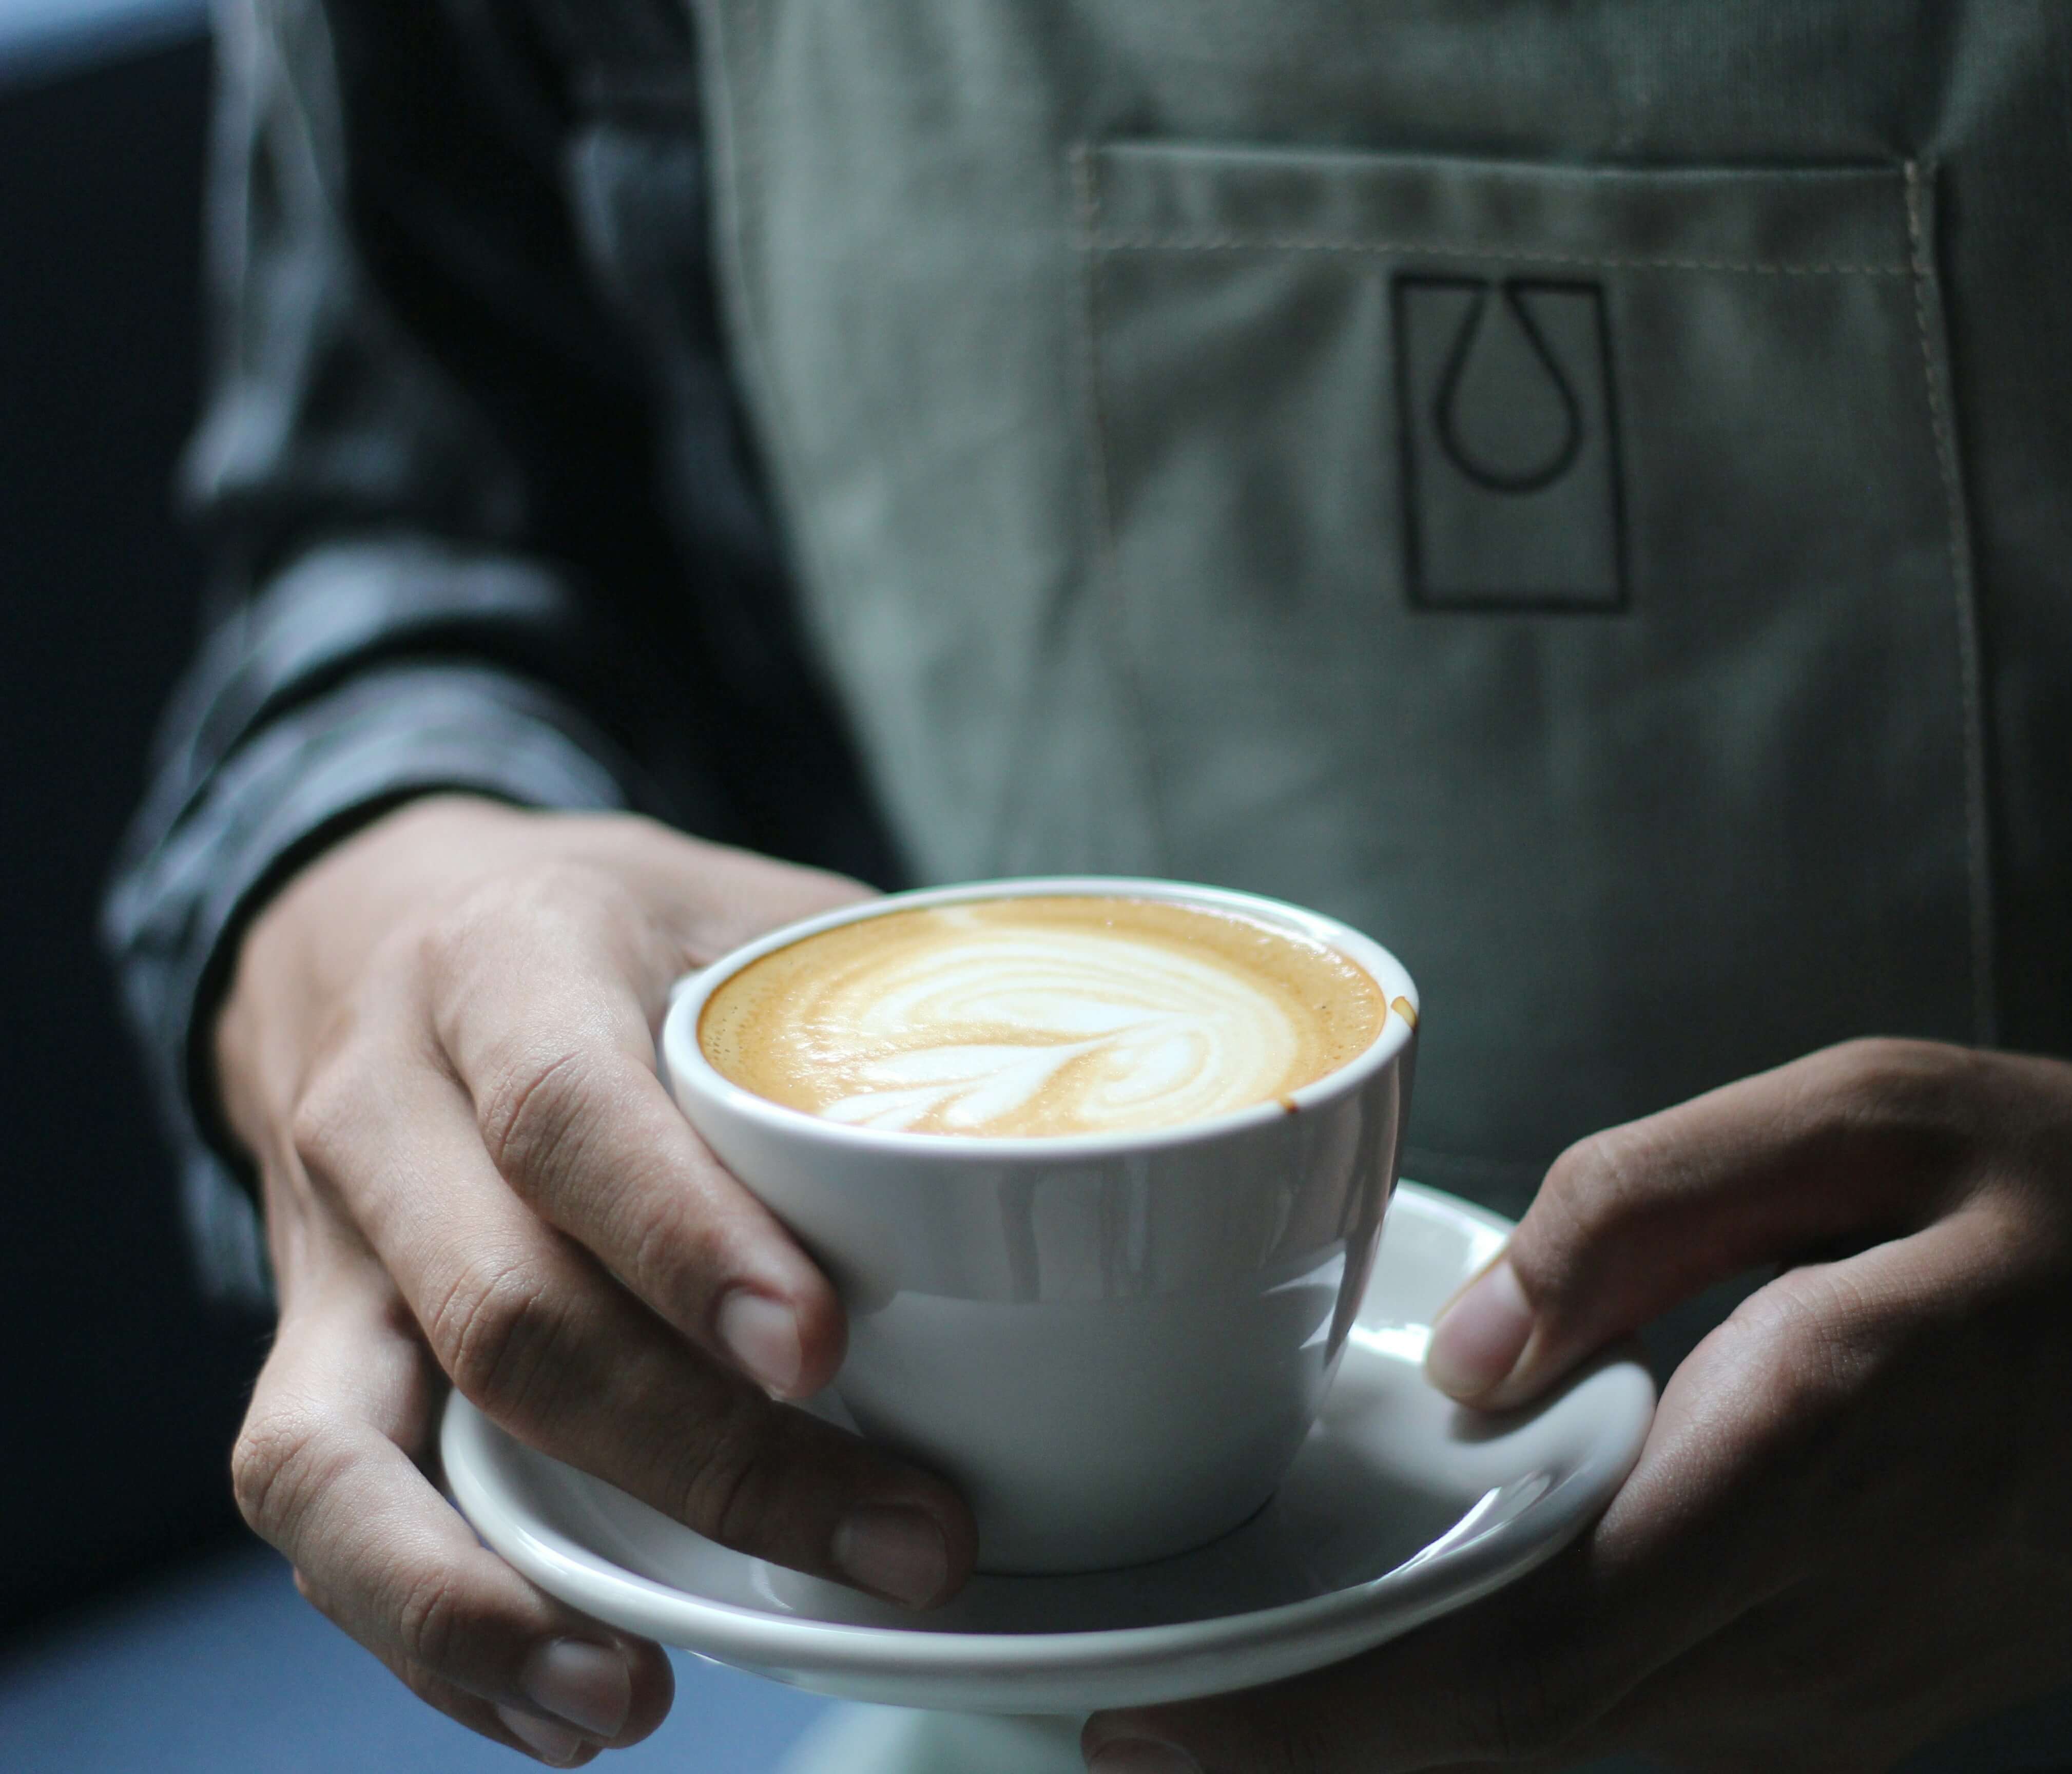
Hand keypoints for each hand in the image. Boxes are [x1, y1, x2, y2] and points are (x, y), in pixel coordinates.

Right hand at [217, 796, 976, 1764]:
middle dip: (703, 1458)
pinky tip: (560, 1696)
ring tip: (635, 1697)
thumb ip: (876, 1002)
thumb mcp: (736, 911)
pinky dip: (423, 1627)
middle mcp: (386, 1114)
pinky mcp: (304, 1351)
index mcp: (507, 970)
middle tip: (903, 1542)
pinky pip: (314, 1506)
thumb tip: (1084, 1118)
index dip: (685, 1241)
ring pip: (341, 1450)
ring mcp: (327, 1252)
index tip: (817, 1350)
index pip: (570, 1112)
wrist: (373, 920)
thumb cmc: (611, 931)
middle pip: (507, 1317)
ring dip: (489, 1597)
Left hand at [1085, 1039, 2071, 1772]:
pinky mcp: (1873, 1705)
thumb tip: (1478, 1346)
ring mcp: (1852, 1692)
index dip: (1321, 1713)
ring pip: (1578, 1752)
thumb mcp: (1888, 1112)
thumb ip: (1661, 1205)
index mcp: (1811, 1449)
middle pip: (1514, 1739)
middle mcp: (1819, 1618)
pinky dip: (1518, 1709)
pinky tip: (1435, 1649)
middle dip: (1310, 1746)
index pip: (1518, 1657)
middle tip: (1136, 1711)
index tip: (1155, 1711)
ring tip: (1253, 1678)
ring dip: (1402, 1732)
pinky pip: (1659, 1728)